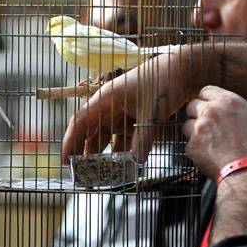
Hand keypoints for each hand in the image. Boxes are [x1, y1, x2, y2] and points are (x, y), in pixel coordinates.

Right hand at [61, 48, 189, 163]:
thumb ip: (144, 137)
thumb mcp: (151, 110)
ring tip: (98, 175)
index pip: (80, 123)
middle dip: (83, 154)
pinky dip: (120, 153)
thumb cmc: (161, 80)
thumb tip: (136, 162)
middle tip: (81, 176)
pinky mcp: (133, 120)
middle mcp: (108, 108)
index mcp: (105, 100)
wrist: (181, 71)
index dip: (70, 142)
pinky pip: (122, 140)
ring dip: (102, 156)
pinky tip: (121, 167)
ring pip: (105, 139)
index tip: (65, 161)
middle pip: (89, 134)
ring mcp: (120, 115)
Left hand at [182, 86, 246, 180]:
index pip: (206, 91)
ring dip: (194, 132)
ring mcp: (198, 129)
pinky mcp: (191, 146)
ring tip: (209, 143)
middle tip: (207, 126)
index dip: (207, 100)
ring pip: (187, 125)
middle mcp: (210, 111)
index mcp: (228, 101)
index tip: (209, 107)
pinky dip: (196, 150)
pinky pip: (188, 145)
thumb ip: (246, 115)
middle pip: (192, 106)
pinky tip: (209, 155)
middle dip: (197, 115)